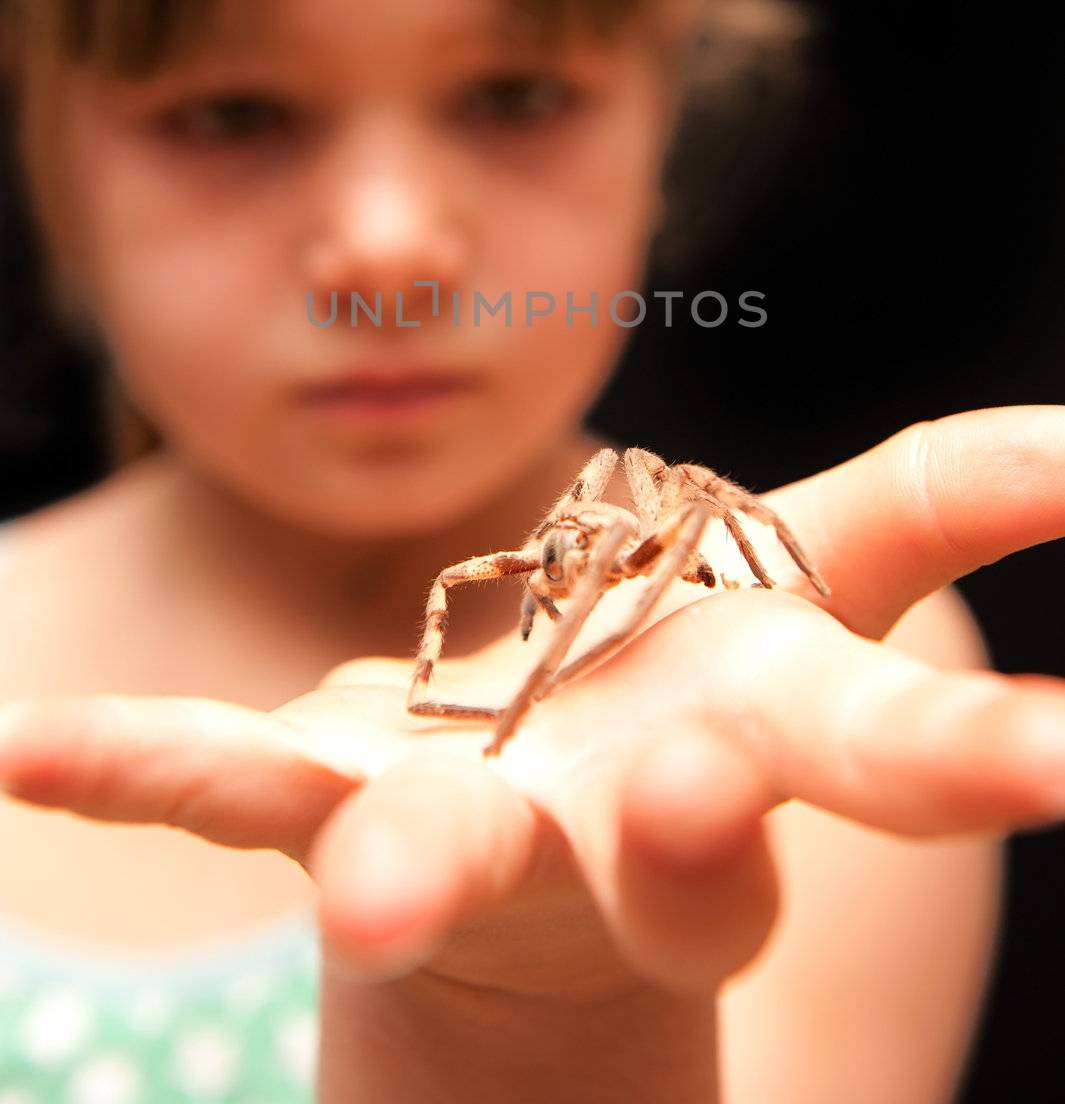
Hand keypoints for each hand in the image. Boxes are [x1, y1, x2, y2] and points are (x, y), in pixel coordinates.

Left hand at [3, 405, 1064, 1005]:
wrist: (539, 851)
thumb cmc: (699, 693)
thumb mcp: (821, 584)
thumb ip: (942, 500)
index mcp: (771, 755)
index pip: (894, 754)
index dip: (983, 755)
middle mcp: (630, 828)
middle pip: (686, 859)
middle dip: (707, 847)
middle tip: (699, 810)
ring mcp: (469, 821)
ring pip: (452, 853)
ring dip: (420, 861)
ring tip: (383, 888)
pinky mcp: (327, 798)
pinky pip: (231, 787)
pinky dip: (137, 769)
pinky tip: (22, 754)